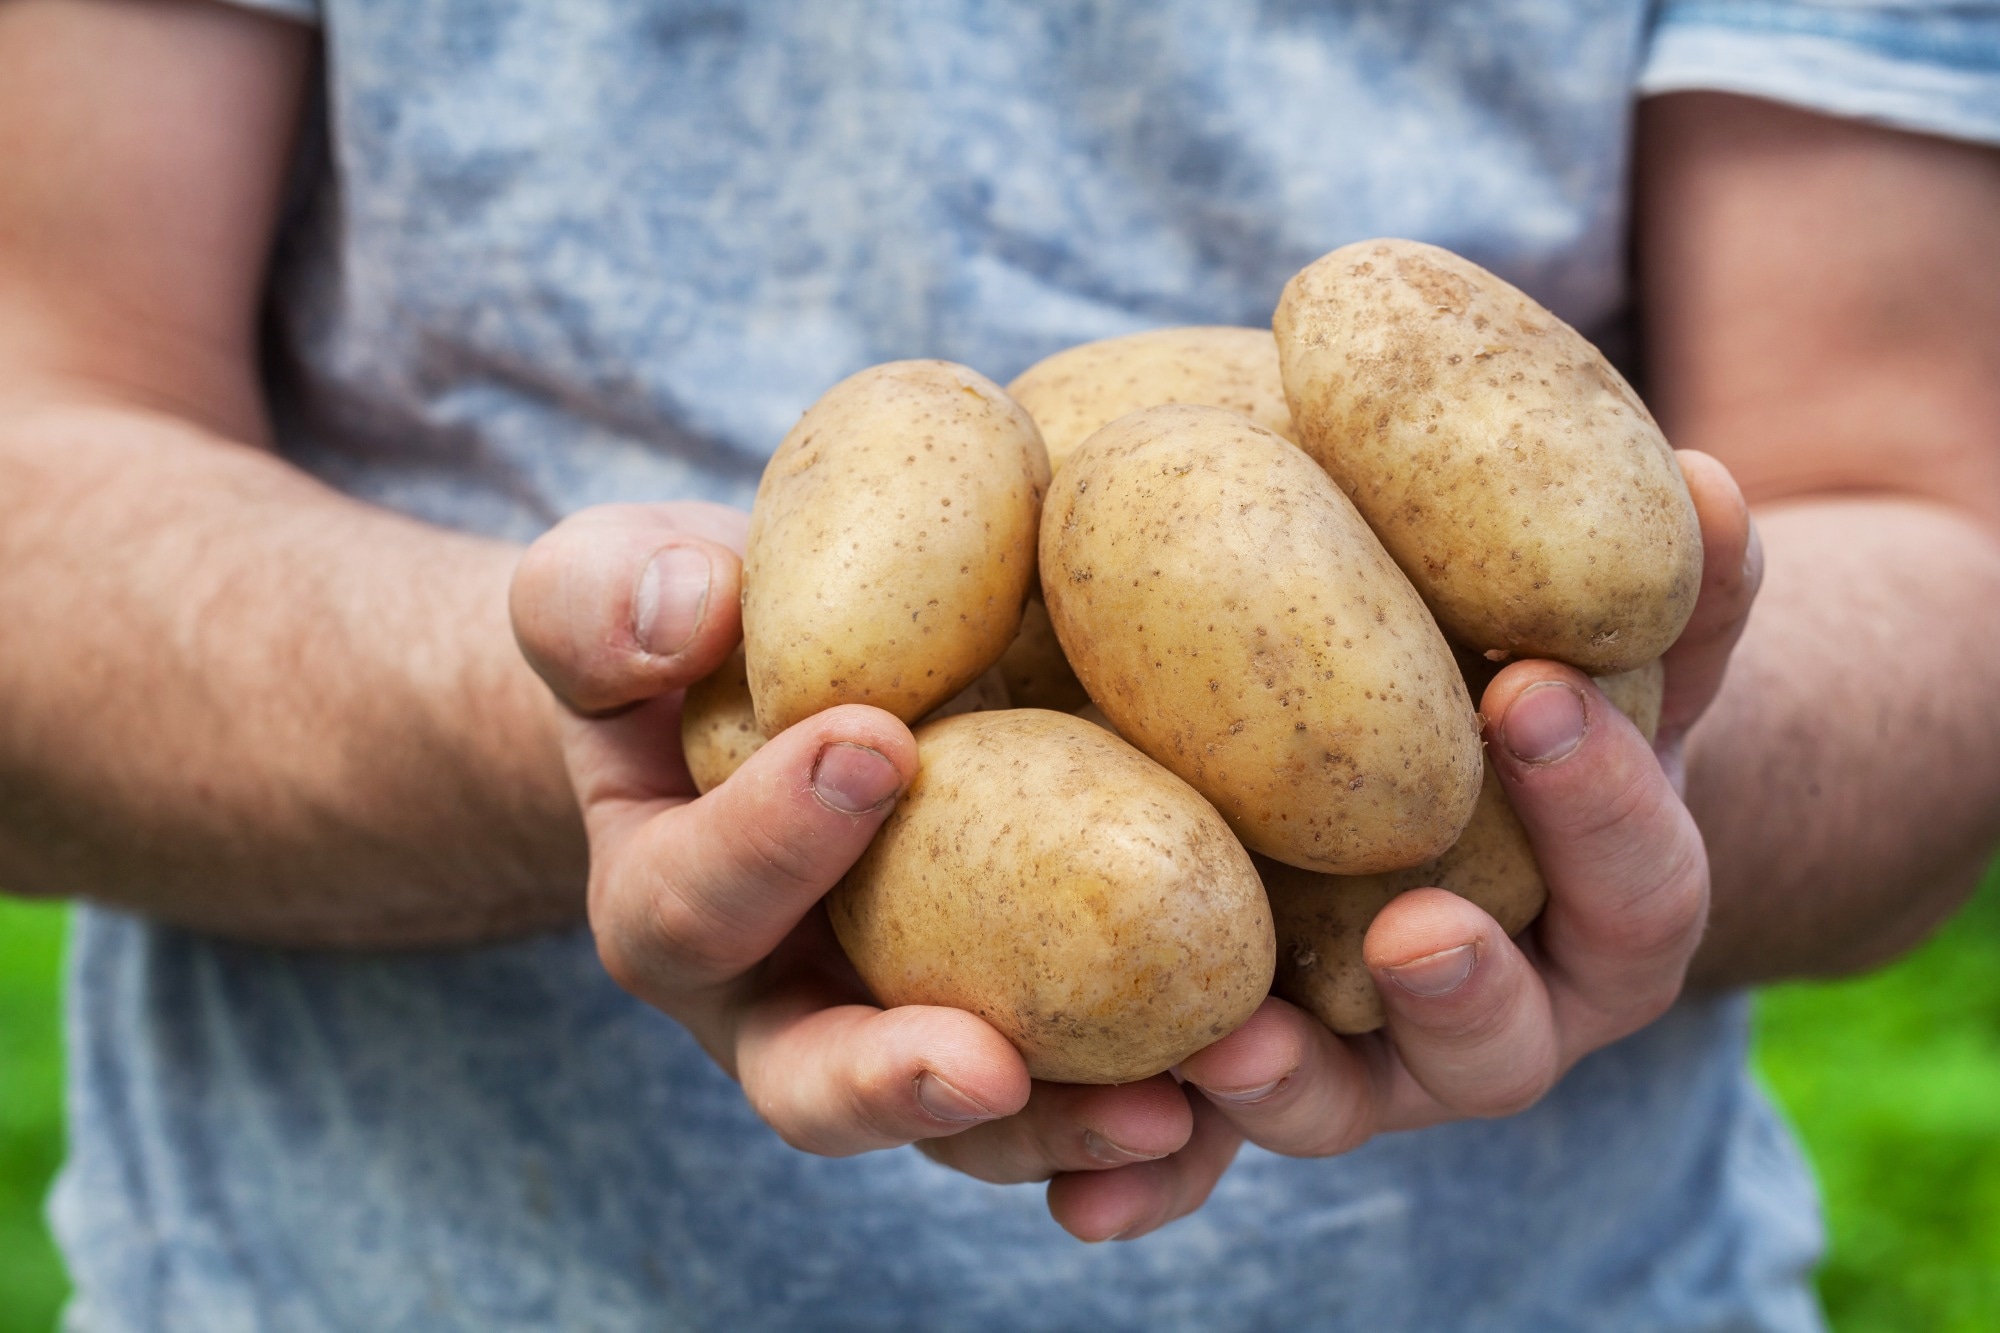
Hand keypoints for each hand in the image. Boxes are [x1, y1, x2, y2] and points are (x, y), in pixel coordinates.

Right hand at [509, 502, 1225, 1238]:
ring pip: (968, 1122)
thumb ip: (604, 600)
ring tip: (1171, 1112)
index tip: (873, 744)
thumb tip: (686, 615)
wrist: (785, 685)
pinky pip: (1082, 1092)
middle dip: (897, 1079)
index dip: (771, 837)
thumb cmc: (696, 633)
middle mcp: (779, 1001)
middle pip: (813, 1082)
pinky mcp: (1025, 1021)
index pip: (696, 897)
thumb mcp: (608, 588)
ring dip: (1061, 1129)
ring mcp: (904, 1025)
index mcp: (670, 903)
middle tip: (988, 1061)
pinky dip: (1162, 1116)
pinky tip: (1245, 1088)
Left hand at [1167, 450, 1761, 1159]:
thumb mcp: (1616, 657)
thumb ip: (1671, 593)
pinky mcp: (1255, 1080)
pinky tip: (1078, 1197)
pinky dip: (1150, 1176)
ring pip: (1343, 1108)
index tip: (1533, 694)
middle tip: (1415, 931)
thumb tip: (1699, 480)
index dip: (1603, 799)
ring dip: (1289, 1088)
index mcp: (1611, 920)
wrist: (1471, 815)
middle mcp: (1500, 1019)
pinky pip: (1205, 1147)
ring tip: (1228, 1050)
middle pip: (1501, 1043)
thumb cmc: (1542, 717)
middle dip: (1464, 990)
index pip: (1639, 879)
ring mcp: (1373, 1068)